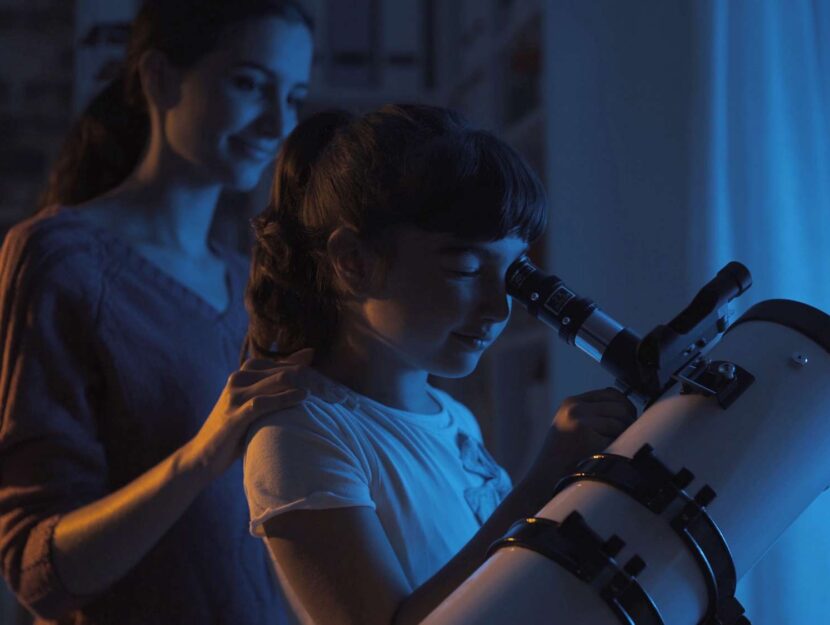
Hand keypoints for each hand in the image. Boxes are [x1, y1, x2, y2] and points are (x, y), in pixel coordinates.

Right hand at [181, 348, 312, 480]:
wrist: (202, 456)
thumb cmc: (235, 429)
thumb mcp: (255, 404)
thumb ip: (275, 387)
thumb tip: (306, 365)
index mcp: (244, 373)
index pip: (279, 362)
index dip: (303, 366)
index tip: (325, 372)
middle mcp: (238, 379)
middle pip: (280, 369)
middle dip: (306, 375)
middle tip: (331, 385)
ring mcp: (234, 396)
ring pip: (274, 381)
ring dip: (300, 383)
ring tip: (322, 389)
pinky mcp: (234, 415)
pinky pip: (263, 402)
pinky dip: (284, 398)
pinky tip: (301, 397)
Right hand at [530, 387, 636, 480]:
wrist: (544, 480)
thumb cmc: (562, 459)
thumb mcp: (571, 428)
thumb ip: (592, 415)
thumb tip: (626, 408)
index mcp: (571, 403)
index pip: (610, 393)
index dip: (625, 406)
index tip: (628, 421)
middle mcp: (574, 407)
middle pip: (620, 406)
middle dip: (628, 422)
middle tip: (625, 440)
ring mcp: (579, 419)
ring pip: (621, 421)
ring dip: (624, 437)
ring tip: (612, 450)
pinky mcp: (586, 434)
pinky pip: (618, 436)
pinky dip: (617, 447)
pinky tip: (605, 457)